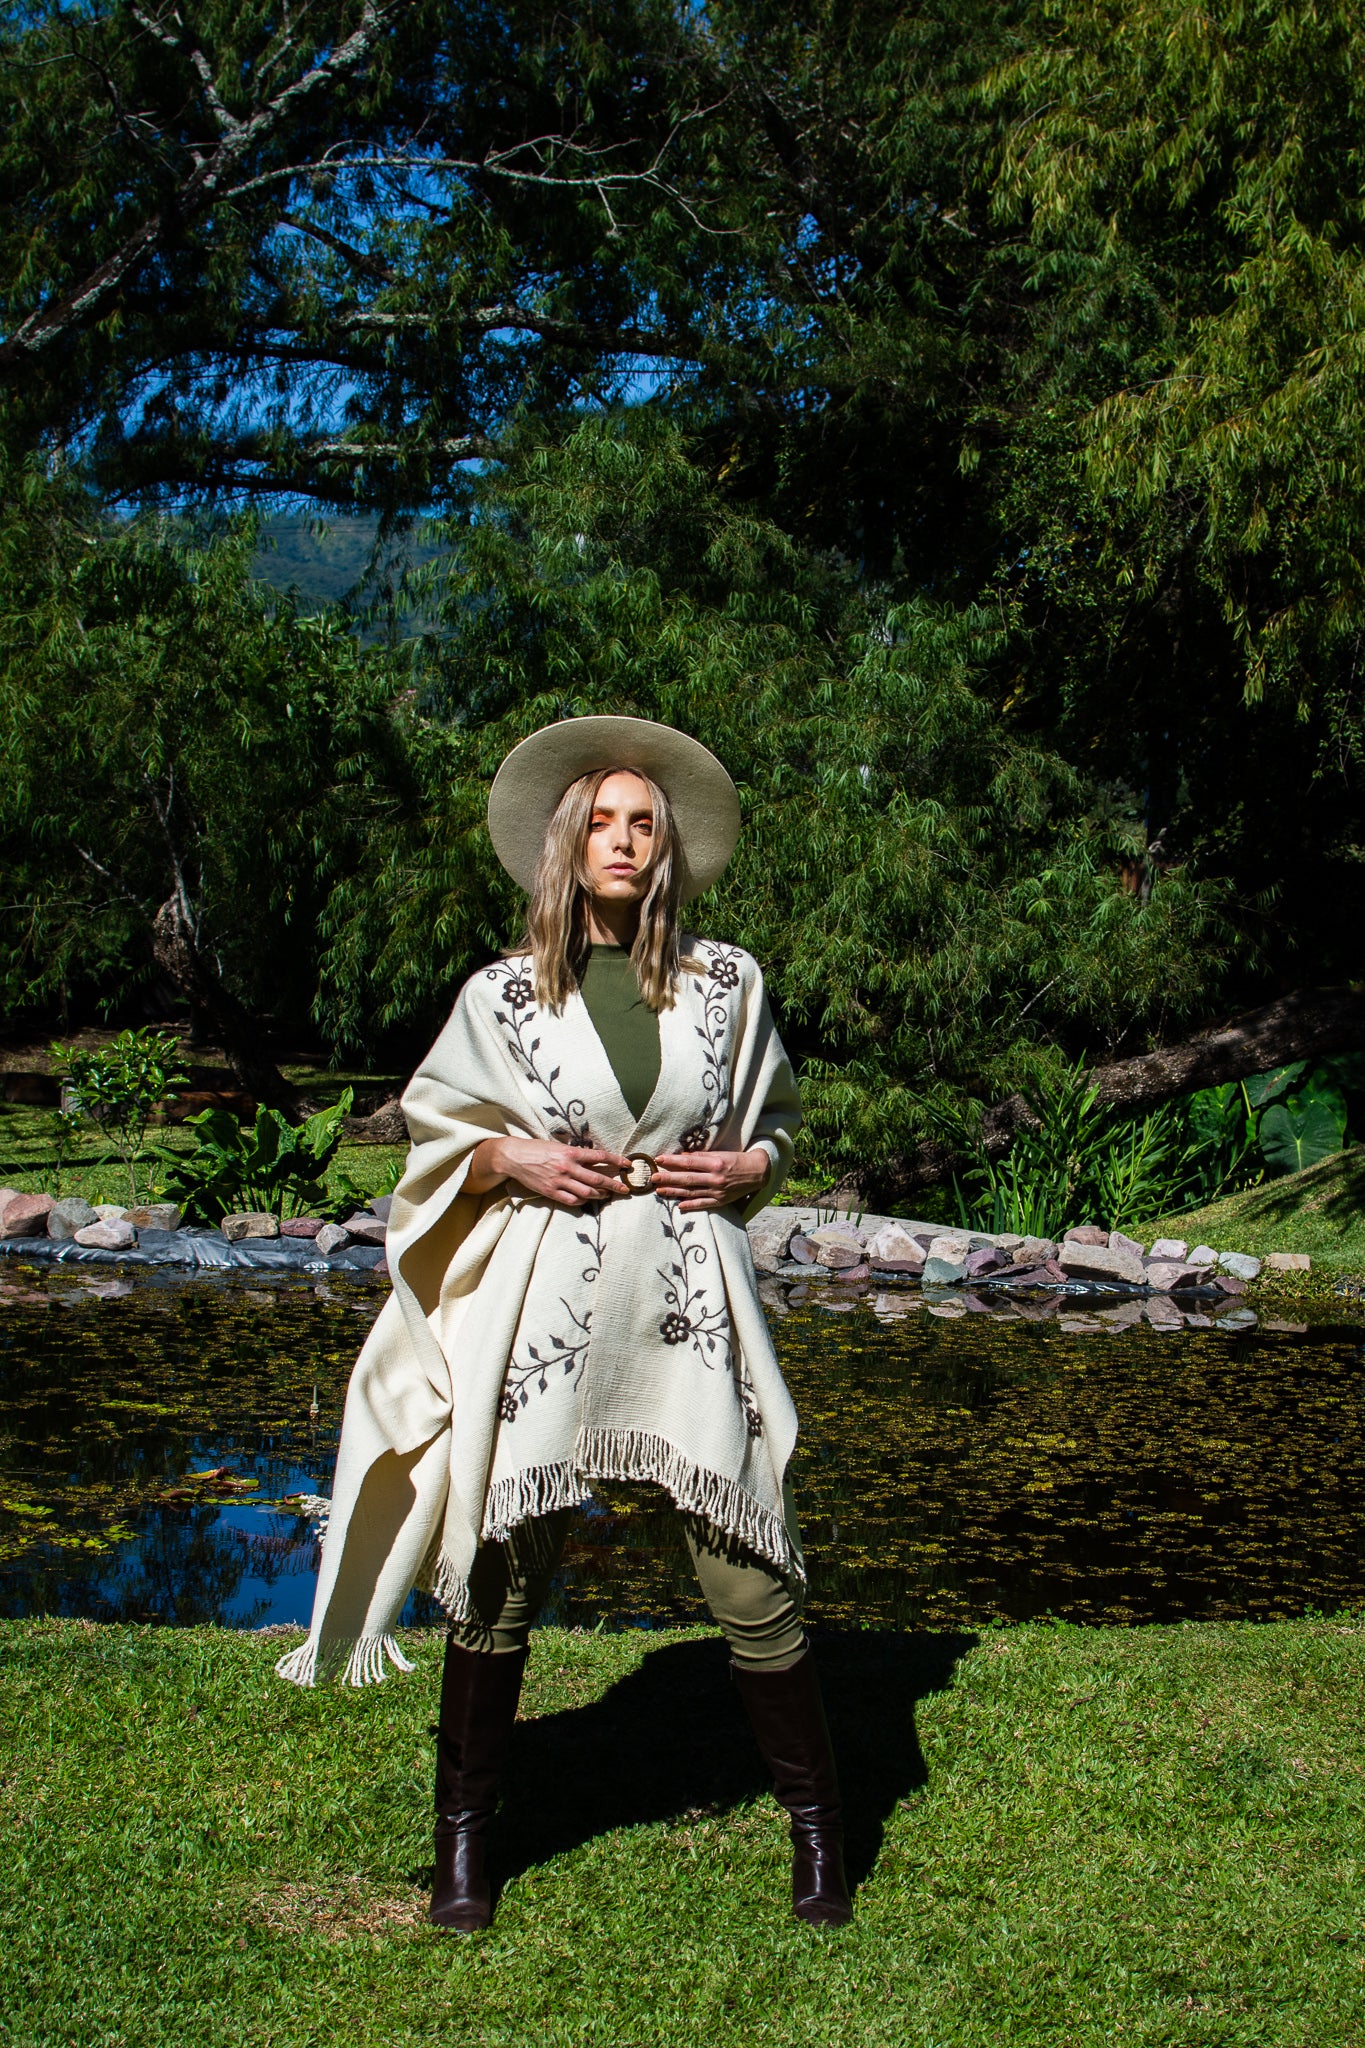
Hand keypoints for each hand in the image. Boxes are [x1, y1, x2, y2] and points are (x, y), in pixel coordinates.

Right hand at [468, 1136, 632, 1208]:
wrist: (514, 1157)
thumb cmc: (537, 1149)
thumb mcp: (558, 1145)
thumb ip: (575, 1153)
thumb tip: (594, 1159)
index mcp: (571, 1152)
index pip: (600, 1157)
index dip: (616, 1160)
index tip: (627, 1164)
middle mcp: (567, 1167)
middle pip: (597, 1179)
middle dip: (614, 1185)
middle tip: (625, 1189)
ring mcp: (559, 1181)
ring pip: (587, 1193)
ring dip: (601, 1195)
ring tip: (608, 1195)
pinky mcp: (551, 1192)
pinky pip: (572, 1201)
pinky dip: (583, 1202)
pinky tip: (587, 1200)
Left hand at [650, 1147, 769, 1212]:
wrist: (757, 1173)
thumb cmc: (736, 1160)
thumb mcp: (720, 1153)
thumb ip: (701, 1157)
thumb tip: (682, 1156)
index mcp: (715, 1163)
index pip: (689, 1162)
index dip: (672, 1161)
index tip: (659, 1159)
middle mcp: (716, 1178)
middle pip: (687, 1178)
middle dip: (668, 1178)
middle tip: (653, 1178)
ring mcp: (718, 1191)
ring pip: (691, 1192)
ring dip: (674, 1191)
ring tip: (659, 1191)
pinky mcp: (721, 1201)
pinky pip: (703, 1204)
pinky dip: (691, 1205)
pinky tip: (679, 1205)